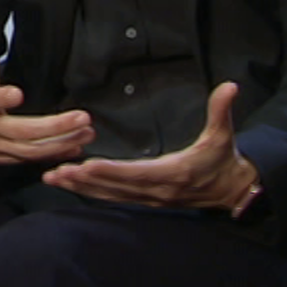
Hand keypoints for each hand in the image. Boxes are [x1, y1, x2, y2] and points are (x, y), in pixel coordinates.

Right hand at [0, 8, 94, 164]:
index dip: (1, 98)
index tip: (18, 94)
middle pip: (18, 131)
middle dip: (52, 127)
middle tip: (81, 118)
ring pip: (27, 149)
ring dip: (59, 142)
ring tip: (85, 131)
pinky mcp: (0, 158)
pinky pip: (28, 159)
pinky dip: (52, 154)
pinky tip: (74, 146)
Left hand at [41, 82, 259, 213]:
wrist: (231, 190)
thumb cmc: (223, 160)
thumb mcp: (224, 134)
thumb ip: (222, 110)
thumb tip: (230, 86)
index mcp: (172, 172)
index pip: (136, 173)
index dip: (110, 170)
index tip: (86, 165)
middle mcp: (157, 189)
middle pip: (115, 186)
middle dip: (84, 180)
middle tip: (56, 171)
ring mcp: (151, 197)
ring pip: (111, 194)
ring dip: (82, 187)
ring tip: (55, 178)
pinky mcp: (147, 200)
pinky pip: (115, 198)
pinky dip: (93, 192)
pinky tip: (73, 186)